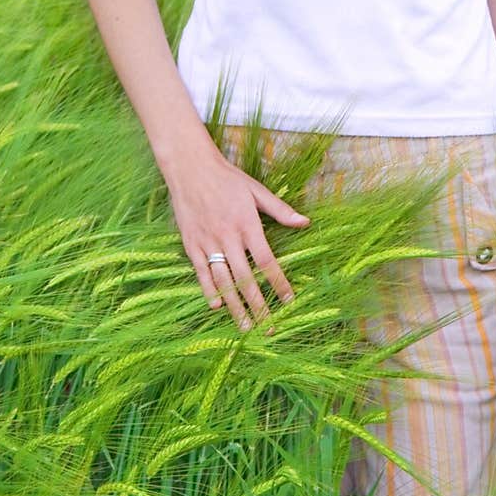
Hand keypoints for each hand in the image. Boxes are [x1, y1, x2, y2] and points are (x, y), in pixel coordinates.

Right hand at [164, 143, 310, 332]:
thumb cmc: (227, 178)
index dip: (278, 282)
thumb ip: (280, 210)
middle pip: (245, 277)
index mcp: (247, 223)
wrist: (190, 168)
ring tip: (245, 326)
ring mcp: (207, 242)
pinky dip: (209, 290)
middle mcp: (227, 236)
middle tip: (268, 326)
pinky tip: (217, 306)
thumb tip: (305, 223)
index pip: (267, 260)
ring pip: (223, 280)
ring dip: (235, 305)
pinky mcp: (191, 244)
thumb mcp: (256, 190)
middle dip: (258, 304)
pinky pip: (201, 273)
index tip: (289, 300)